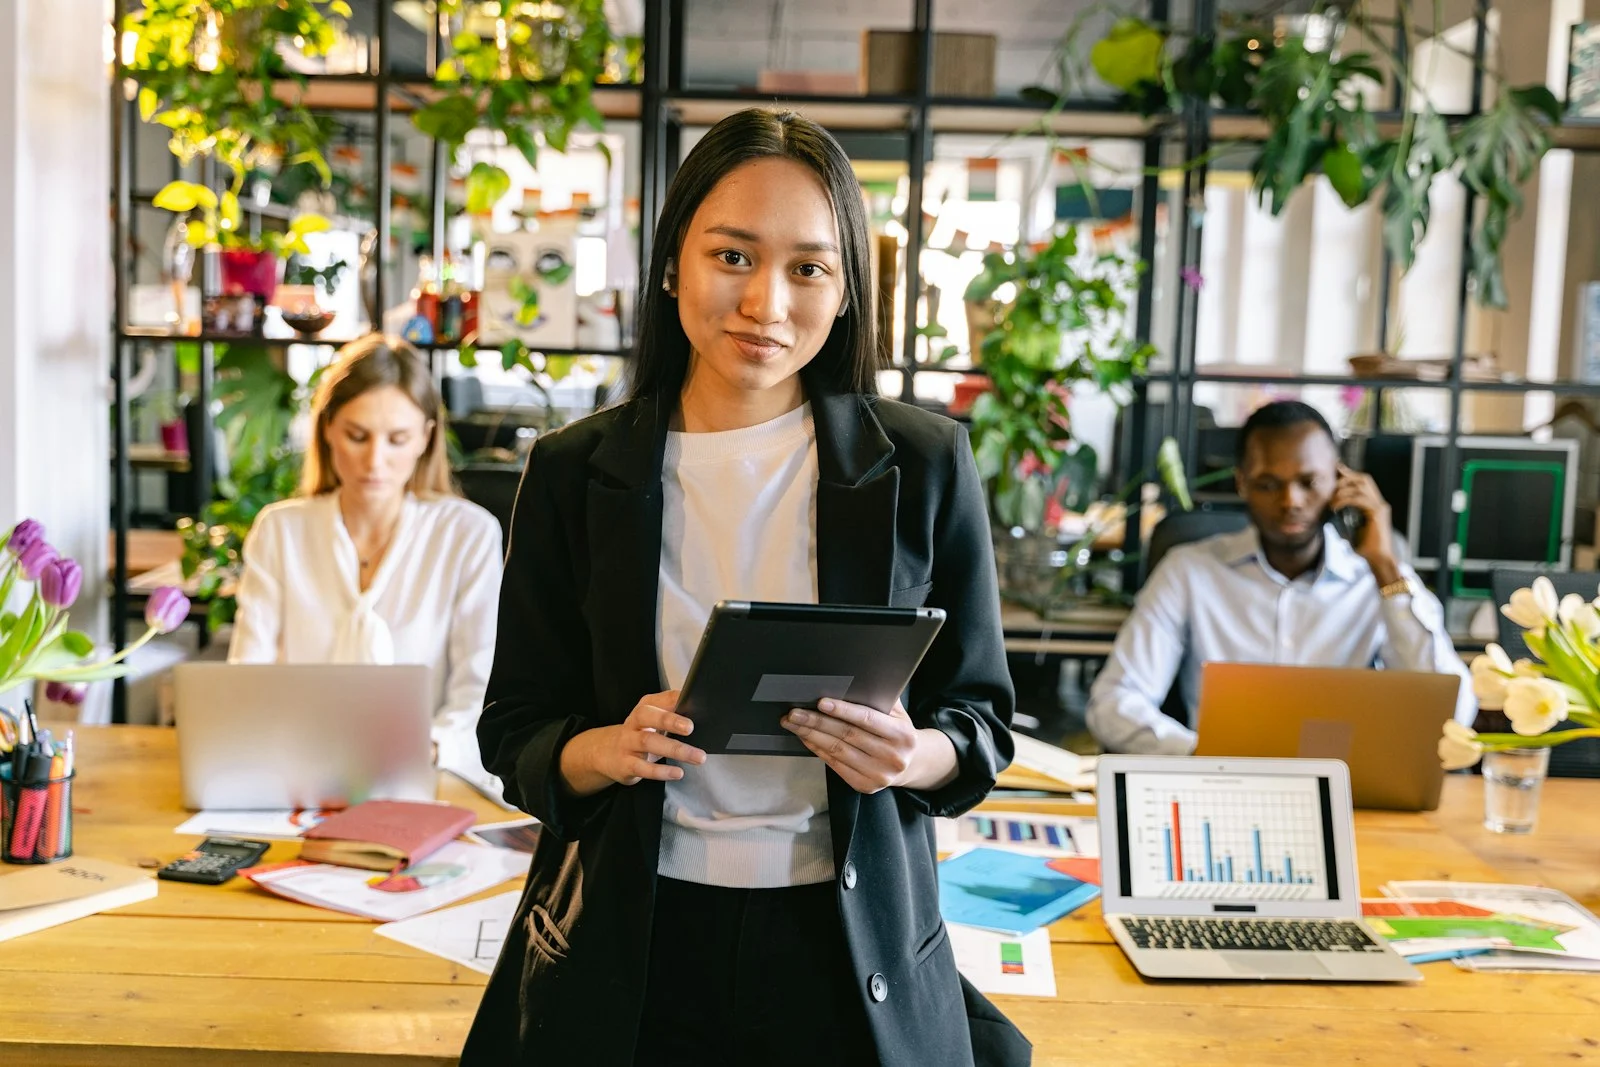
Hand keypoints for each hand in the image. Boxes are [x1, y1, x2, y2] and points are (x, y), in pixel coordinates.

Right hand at [558, 690, 705, 797]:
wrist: (606, 754)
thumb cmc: (640, 734)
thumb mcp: (652, 720)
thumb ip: (671, 713)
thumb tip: (698, 710)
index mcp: (644, 708)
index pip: (658, 699)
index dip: (675, 700)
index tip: (694, 703)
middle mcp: (634, 723)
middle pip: (648, 716)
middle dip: (669, 720)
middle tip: (691, 727)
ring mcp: (628, 744)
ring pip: (649, 742)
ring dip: (675, 749)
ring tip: (697, 757)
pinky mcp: (626, 765)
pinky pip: (643, 768)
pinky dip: (661, 771)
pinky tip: (677, 772)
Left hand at [782, 698, 954, 793]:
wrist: (912, 764)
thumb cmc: (898, 732)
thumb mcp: (898, 713)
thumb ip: (880, 698)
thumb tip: (853, 681)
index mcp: (902, 735)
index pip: (867, 719)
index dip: (843, 710)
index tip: (821, 702)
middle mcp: (892, 757)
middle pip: (847, 735)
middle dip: (816, 722)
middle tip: (794, 712)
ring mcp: (878, 775)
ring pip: (837, 751)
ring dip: (811, 736)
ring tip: (793, 723)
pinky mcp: (865, 786)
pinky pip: (835, 765)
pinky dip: (817, 750)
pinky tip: (805, 738)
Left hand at [1331, 464, 1401, 584]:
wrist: (1377, 559)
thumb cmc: (1364, 546)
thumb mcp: (1351, 526)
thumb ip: (1346, 515)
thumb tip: (1331, 508)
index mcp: (1373, 504)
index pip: (1362, 482)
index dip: (1349, 474)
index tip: (1333, 472)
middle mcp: (1379, 503)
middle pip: (1364, 479)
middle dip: (1346, 478)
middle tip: (1330, 485)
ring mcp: (1380, 507)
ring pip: (1361, 487)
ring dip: (1342, 491)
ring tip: (1330, 501)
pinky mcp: (1377, 514)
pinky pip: (1360, 500)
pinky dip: (1345, 500)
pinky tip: (1335, 507)